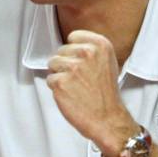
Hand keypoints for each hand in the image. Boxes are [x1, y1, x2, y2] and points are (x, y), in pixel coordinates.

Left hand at [47, 30, 138, 155]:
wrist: (107, 119)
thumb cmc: (106, 94)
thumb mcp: (107, 63)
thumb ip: (91, 49)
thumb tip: (71, 45)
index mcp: (100, 45)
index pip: (73, 37)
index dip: (74, 51)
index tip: (81, 62)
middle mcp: (87, 53)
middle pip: (61, 50)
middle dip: (66, 64)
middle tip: (80, 79)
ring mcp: (73, 67)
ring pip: (53, 64)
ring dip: (60, 75)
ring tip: (75, 86)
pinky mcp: (60, 82)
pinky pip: (50, 79)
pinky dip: (57, 89)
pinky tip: (71, 94)